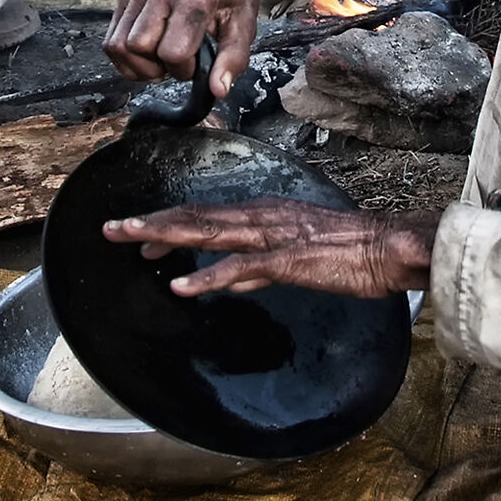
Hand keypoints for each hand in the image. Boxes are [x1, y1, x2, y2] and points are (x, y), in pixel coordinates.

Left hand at [103, 199, 436, 297]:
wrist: (389, 247)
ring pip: (208, 232)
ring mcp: (272, 235)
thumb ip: (256, 269)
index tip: (136, 232)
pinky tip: (181, 287)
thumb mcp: (293, 258)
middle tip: (111, 227)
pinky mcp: (287, 259)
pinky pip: (240, 268)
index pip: (204, 216)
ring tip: (130, 241)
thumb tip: (224, 282)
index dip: (167, 223)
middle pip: (195, 218)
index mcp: (262, 213)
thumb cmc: (349, 252)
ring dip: (165, 235)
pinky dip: (207, 278)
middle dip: (150, 223)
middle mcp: (260, 216)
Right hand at [106, 0, 281, 94]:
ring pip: (118, 46)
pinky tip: (148, 52)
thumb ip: (233, 60)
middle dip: (157, 67)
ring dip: (138, 65)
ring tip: (161, 58)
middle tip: (177, 62)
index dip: (184, 69)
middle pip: (138, 47)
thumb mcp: (244, 28)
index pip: (172, 50)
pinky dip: (126, 58)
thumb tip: (218, 90)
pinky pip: (110, 40)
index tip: (195, 64)